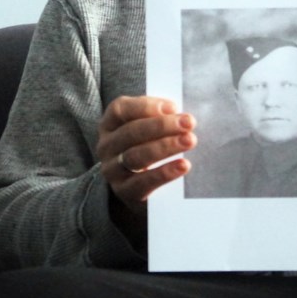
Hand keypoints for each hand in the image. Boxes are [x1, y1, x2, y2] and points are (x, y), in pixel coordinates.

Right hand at [96, 97, 196, 215]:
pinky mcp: (124, 191)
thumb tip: (179, 113)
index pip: (120, 109)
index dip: (146, 106)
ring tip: (189, 141)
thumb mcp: (150, 128)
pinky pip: (142, 182)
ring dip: (165, 146)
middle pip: (131, 132)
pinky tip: (183, 165)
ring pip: (136, 156)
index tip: (173, 107)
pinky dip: (164, 173)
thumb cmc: (150, 145)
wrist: (142, 186)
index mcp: (110, 123)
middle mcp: (106, 145)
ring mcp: (112, 170)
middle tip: (189, 122)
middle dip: (162, 125)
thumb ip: (161, 116)